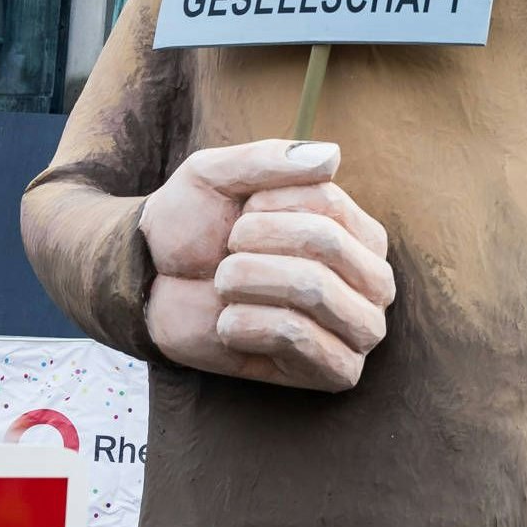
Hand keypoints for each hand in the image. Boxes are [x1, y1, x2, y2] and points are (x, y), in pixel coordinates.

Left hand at [140, 139, 393, 392]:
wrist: (153, 288)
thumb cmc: (194, 226)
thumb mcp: (216, 175)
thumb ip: (271, 158)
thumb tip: (332, 155)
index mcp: (359, 232)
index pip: (327, 205)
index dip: (267, 207)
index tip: (238, 216)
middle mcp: (373, 279)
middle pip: (325, 247)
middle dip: (255, 247)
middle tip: (225, 255)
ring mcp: (359, 327)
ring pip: (314, 291)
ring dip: (248, 283)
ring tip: (224, 287)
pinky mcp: (335, 371)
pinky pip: (297, 337)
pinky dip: (245, 324)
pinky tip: (227, 323)